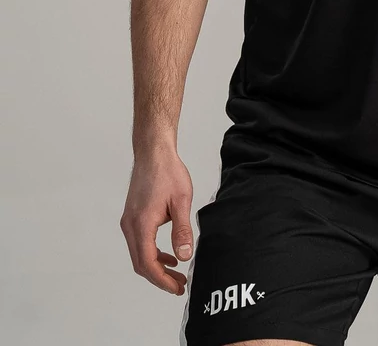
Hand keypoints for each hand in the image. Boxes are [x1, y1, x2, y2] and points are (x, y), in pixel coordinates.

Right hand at [120, 147, 194, 294]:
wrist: (153, 152)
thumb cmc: (167, 172)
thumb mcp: (181, 201)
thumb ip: (182, 230)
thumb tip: (184, 256)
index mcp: (141, 224)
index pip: (148, 263)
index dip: (162, 280)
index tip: (177, 288)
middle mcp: (130, 225)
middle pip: (141, 263)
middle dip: (160, 278)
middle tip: (180, 285)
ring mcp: (129, 221)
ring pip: (139, 254)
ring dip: (156, 267)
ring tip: (177, 274)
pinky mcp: (132, 217)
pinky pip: (140, 243)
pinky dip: (153, 253)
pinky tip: (169, 256)